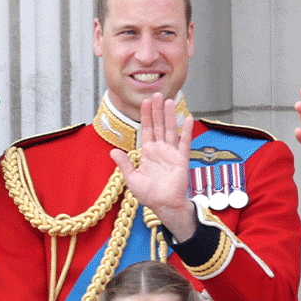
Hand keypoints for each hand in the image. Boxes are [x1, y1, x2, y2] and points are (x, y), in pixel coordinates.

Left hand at [110, 92, 197, 240]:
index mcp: (149, 153)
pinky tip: (188, 119)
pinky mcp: (182, 159)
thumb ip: (124, 164)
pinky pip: (184, 143)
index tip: (146, 102)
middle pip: (159, 125)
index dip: (146, 116)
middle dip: (157, 110)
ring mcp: (172, 153)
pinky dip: (186, 131)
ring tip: (169, 101)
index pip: (147, 129)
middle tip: (157, 94)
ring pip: (170, 130)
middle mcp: (161, 150)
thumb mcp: (132, 179)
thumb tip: (112, 151)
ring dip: (170, 115)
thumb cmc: (149, 195)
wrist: (164, 206)